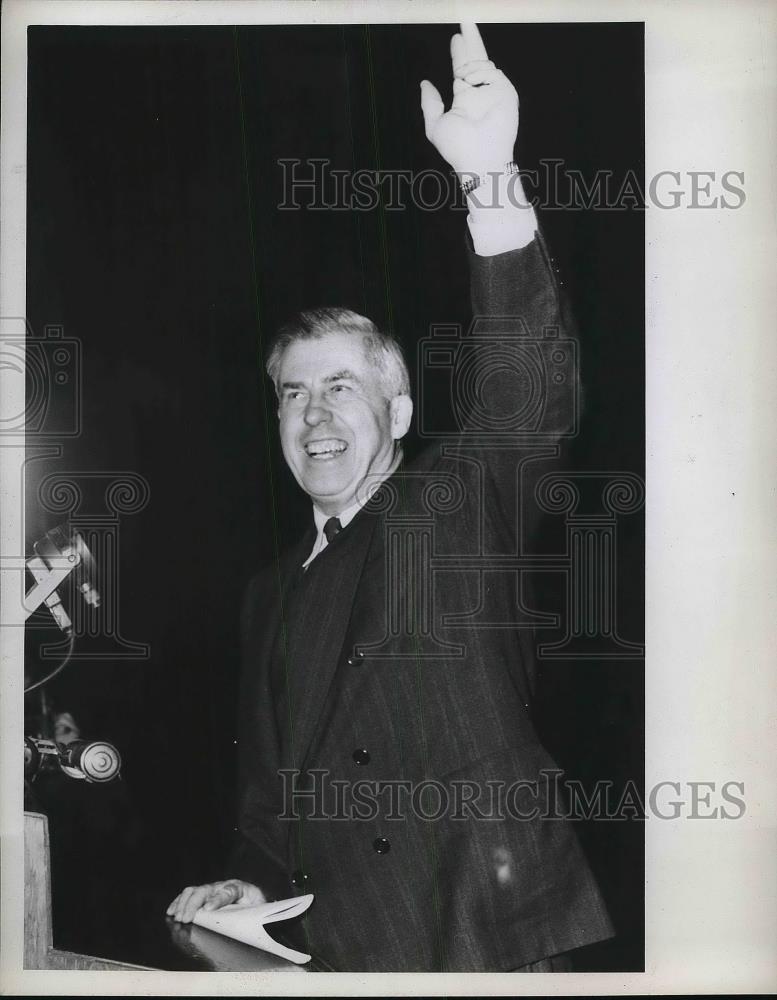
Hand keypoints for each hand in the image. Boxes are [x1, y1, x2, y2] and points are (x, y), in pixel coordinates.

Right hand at [166, 879, 266, 922]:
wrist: (255, 894)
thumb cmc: (256, 903)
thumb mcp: (259, 908)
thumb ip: (255, 913)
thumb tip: (252, 922)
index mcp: (239, 889)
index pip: (227, 892)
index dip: (217, 900)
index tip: (207, 909)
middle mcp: (224, 886)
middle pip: (205, 890)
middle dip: (193, 904)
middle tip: (185, 919)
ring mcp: (213, 889)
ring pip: (195, 890)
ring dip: (184, 903)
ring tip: (177, 917)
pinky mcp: (206, 894)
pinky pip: (190, 894)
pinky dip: (179, 902)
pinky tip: (172, 911)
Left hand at [420, 22, 518, 178]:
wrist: (480, 159)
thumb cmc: (458, 148)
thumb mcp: (435, 125)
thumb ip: (430, 103)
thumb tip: (425, 83)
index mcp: (464, 99)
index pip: (461, 69)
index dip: (458, 52)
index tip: (455, 38)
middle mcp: (480, 93)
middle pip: (476, 59)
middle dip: (471, 39)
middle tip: (466, 19)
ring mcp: (494, 92)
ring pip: (483, 63)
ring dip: (469, 65)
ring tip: (461, 78)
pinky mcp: (506, 93)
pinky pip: (493, 71)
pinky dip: (479, 73)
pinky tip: (469, 82)